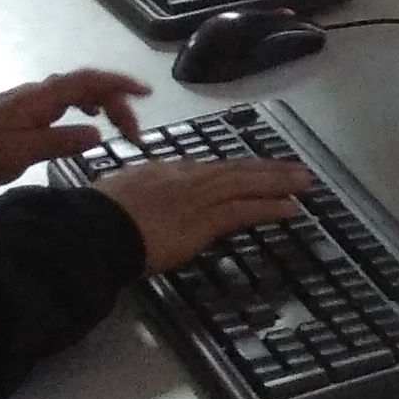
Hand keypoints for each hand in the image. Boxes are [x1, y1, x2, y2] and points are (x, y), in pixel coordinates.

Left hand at [0, 67, 151, 185]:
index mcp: (43, 98)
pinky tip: (93, 118)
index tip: (145, 93)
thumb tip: (97, 133)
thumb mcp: (23, 151)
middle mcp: (43, 92)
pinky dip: (89, 104)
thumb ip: (61, 141)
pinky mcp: (32, 108)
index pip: (88, 81)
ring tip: (122, 127)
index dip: (119, 84)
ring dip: (106, 103)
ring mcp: (37, 98)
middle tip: (134, 132)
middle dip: (118, 103)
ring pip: (81, 91)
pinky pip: (70, 98)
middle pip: (90, 85)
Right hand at [91, 156, 317, 273]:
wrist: (94, 229)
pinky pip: (243, 211)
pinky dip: (269, 208)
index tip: (251, 170)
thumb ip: (133, 193)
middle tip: (295, 169)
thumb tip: (137, 201)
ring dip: (277, 183)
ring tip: (304, 182)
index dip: (233, 170)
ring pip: (245, 185)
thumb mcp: (112, 194)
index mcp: (162, 171)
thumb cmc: (94, 217)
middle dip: (265, 170)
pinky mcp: (203, 221)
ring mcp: (196, 198)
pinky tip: (291, 209)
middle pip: (233, 170)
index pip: (206, 168)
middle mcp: (184, 178)